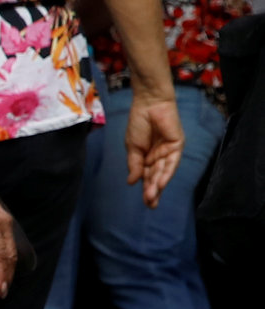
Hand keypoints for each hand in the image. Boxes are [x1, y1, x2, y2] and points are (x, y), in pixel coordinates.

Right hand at [125, 90, 184, 207]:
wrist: (148, 104)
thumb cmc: (138, 123)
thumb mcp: (132, 148)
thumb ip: (134, 165)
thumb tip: (131, 182)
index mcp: (148, 157)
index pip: (149, 176)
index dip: (147, 189)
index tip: (146, 203)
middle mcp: (160, 156)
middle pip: (157, 177)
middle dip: (153, 190)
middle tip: (150, 204)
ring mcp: (169, 151)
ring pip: (164, 172)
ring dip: (158, 185)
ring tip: (152, 197)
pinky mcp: (176, 144)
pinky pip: (171, 162)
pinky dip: (166, 173)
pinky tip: (159, 183)